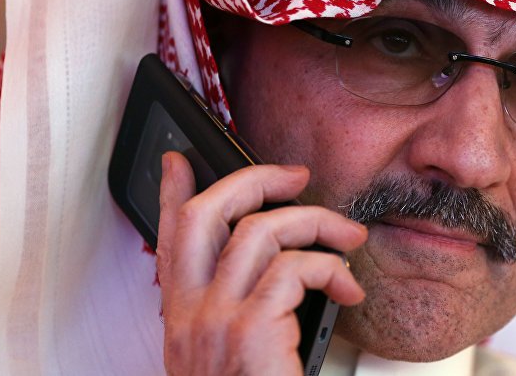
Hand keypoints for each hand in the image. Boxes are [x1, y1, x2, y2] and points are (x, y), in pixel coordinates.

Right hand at [156, 152, 366, 374]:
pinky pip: (293, 269)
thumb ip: (235, 312)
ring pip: (260, 231)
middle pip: (205, 214)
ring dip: (316, 223)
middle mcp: (190, 314)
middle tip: (296, 178)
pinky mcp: (250, 333)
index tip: (178, 159)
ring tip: (348, 239)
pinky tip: (347, 290)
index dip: (168, 191)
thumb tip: (274, 267)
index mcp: (184, 317)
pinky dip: (330, 269)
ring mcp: (215, 322)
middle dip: (253, 179)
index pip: (167, 238)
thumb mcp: (226, 356)